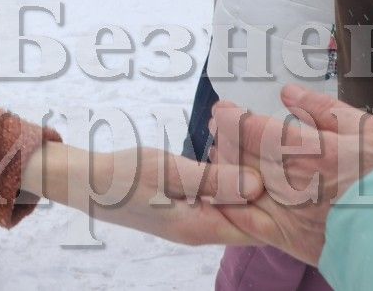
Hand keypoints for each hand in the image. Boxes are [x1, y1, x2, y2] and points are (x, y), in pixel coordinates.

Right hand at [22, 142, 264, 245]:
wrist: (81, 181)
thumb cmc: (121, 177)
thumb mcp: (169, 172)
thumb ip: (214, 180)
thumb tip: (257, 186)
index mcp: (200, 228)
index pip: (256, 227)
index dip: (277, 203)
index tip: (291, 172)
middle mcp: (199, 229)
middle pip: (246, 214)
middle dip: (264, 185)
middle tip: (279, 149)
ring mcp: (189, 218)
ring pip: (229, 200)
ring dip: (242, 175)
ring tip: (258, 143)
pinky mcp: (179, 204)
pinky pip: (213, 193)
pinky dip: (222, 172)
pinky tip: (225, 148)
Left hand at [207, 84, 372, 264]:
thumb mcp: (366, 128)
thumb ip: (322, 109)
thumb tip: (290, 94)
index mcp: (309, 149)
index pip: (251, 128)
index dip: (229, 117)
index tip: (222, 111)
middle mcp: (292, 180)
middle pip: (239, 154)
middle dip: (224, 138)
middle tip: (219, 129)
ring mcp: (288, 211)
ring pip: (237, 185)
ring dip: (224, 167)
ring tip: (222, 155)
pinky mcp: (290, 238)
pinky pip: (246, 223)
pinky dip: (228, 206)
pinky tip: (222, 194)